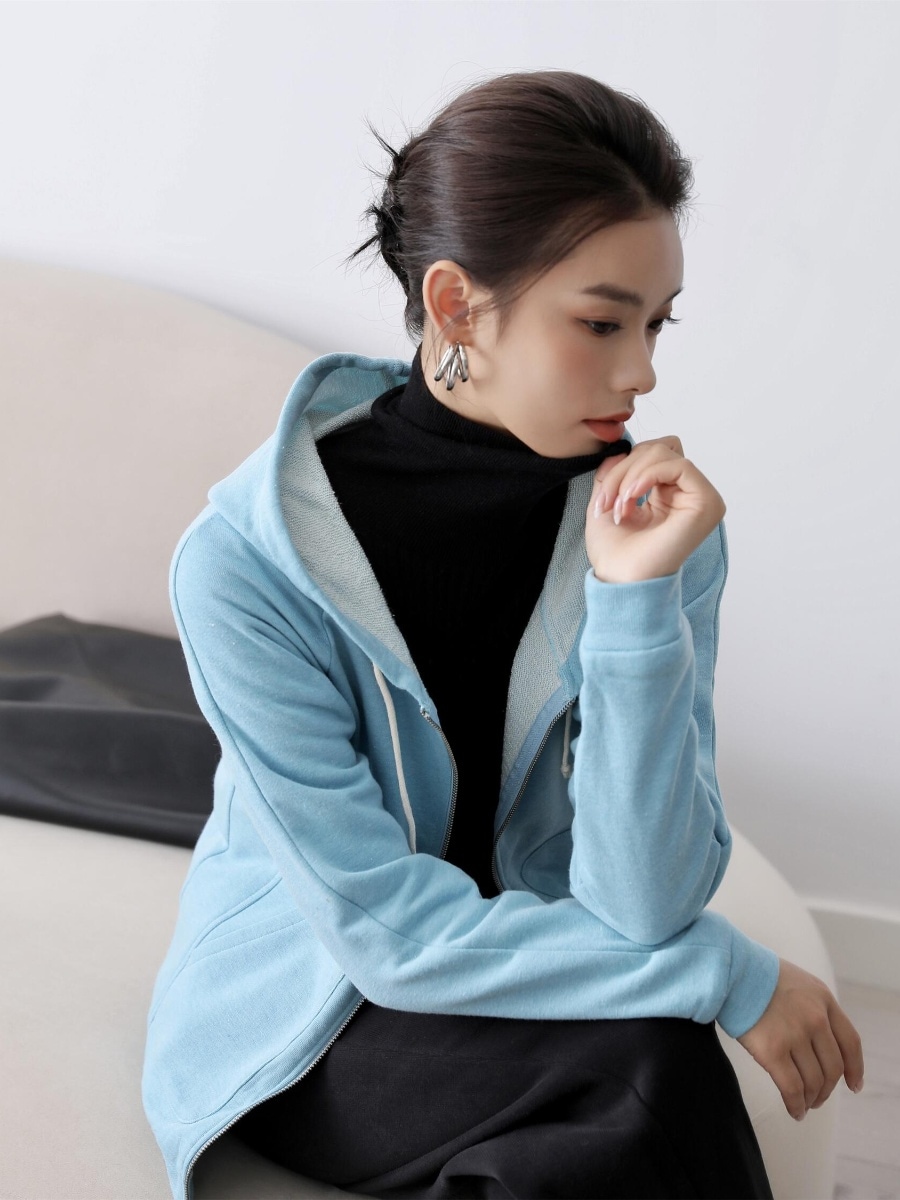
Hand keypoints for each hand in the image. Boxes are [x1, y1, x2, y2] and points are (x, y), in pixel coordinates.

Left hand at [586, 436, 725, 582]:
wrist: (620, 580)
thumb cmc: (614, 552)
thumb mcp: (607, 500)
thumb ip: (614, 471)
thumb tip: (621, 448)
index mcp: (670, 495)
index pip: (653, 454)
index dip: (624, 464)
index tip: (603, 497)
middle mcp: (689, 495)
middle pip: (658, 449)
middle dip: (624, 468)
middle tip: (606, 501)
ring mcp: (702, 498)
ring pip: (664, 453)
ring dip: (631, 475)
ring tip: (619, 506)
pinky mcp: (707, 502)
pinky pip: (678, 464)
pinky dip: (647, 475)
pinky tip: (632, 497)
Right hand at [737, 958, 864, 1119]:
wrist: (729, 969)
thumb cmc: (757, 974)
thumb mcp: (798, 982)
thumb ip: (814, 1007)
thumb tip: (820, 1042)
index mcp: (823, 999)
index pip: (850, 1042)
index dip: (855, 1068)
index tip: (853, 1085)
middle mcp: (815, 1018)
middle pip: (832, 1067)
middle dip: (827, 1089)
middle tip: (818, 1098)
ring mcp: (795, 1035)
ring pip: (813, 1081)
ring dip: (811, 1099)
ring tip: (804, 1105)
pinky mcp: (772, 1051)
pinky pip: (792, 1088)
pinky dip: (796, 1105)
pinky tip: (794, 1111)